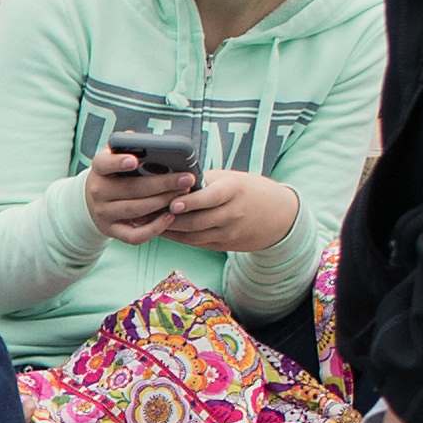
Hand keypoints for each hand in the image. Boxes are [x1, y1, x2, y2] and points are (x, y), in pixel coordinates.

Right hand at [81, 148, 195, 243]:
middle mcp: (98, 191)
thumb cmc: (115, 175)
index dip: (118, 162)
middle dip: (162, 184)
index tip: (134, 161)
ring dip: (162, 202)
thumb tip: (148, 141)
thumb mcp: (116, 159)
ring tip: (183, 194)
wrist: (93, 201)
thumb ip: (130, 148)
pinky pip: (134, 235)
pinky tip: (170, 217)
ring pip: (136, 210)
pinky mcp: (111, 231)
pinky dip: (154, 228)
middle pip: (131, 188)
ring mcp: (103, 213)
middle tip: (186, 179)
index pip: (104, 163)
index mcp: (99, 169)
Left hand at [154, 168, 301, 255]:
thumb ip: (204, 181)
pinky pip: (195, 243)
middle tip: (144, 211)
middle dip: (168, 218)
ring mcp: (228, 232)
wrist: (278, 216)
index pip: (211, 197)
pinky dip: (176, 237)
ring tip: (146, 221)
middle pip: (196, 220)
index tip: (173, 202)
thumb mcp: (230, 178)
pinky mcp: (223, 245)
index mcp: (234, 191)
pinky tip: (160, 230)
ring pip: (192, 235)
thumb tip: (169, 177)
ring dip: (167, 229)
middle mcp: (232, 213)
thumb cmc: (246, 190)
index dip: (192, 202)